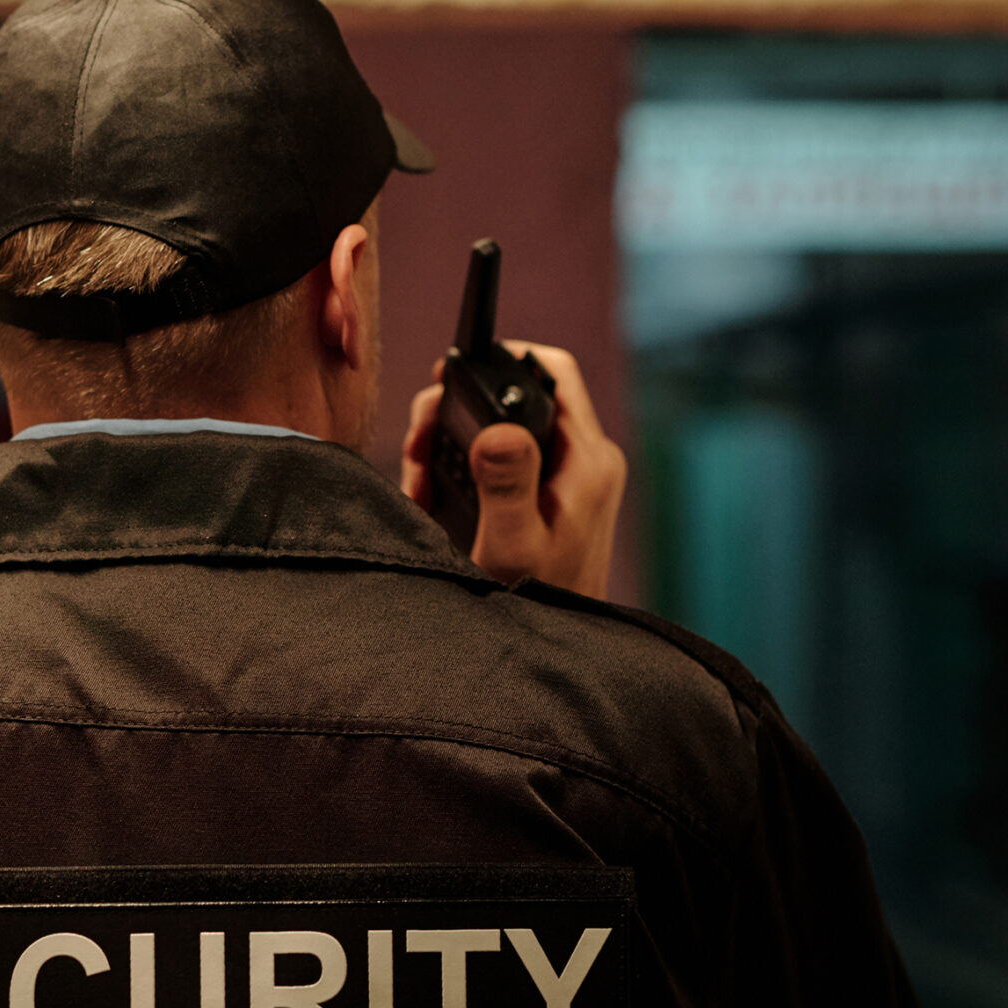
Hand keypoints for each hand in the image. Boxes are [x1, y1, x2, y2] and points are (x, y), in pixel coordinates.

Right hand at [401, 341, 626, 597]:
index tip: (451, 376)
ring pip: (511, 426)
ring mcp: (575, 477)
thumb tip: (497, 428)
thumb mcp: (512, 545)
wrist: (562, 648)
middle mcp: (587, 460)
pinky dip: (473, 466)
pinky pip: (512, 457)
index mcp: (587, 461)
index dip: (503, 359)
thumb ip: (506, 484)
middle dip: (462, 410)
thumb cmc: (540, 604)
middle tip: (419, 442)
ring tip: (422, 476)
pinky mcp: (560, 494)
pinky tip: (441, 493)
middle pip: (523, 397)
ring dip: (458, 441)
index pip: (553, 373)